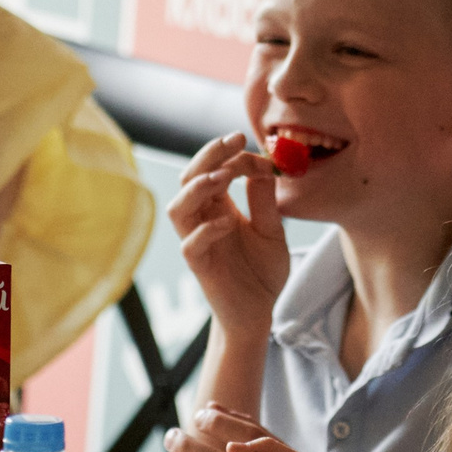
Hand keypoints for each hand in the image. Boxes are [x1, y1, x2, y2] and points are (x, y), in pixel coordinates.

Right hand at [167, 134, 289, 344]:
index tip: (260, 150)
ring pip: (178, 208)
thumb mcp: (272, 230)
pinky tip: (229, 222)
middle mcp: (203, 219)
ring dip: (198, 188)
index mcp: (218, 206)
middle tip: (234, 140)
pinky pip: (191, 244)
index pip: (215, 169)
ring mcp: (198, 242)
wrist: (259, 312)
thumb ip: (265, 200)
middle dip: (209, 155)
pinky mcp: (200, 266)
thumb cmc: (261, 270)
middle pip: (190, 178)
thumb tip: (264, 164)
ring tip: (223, 177)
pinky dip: (207, 230)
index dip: (235, 155)